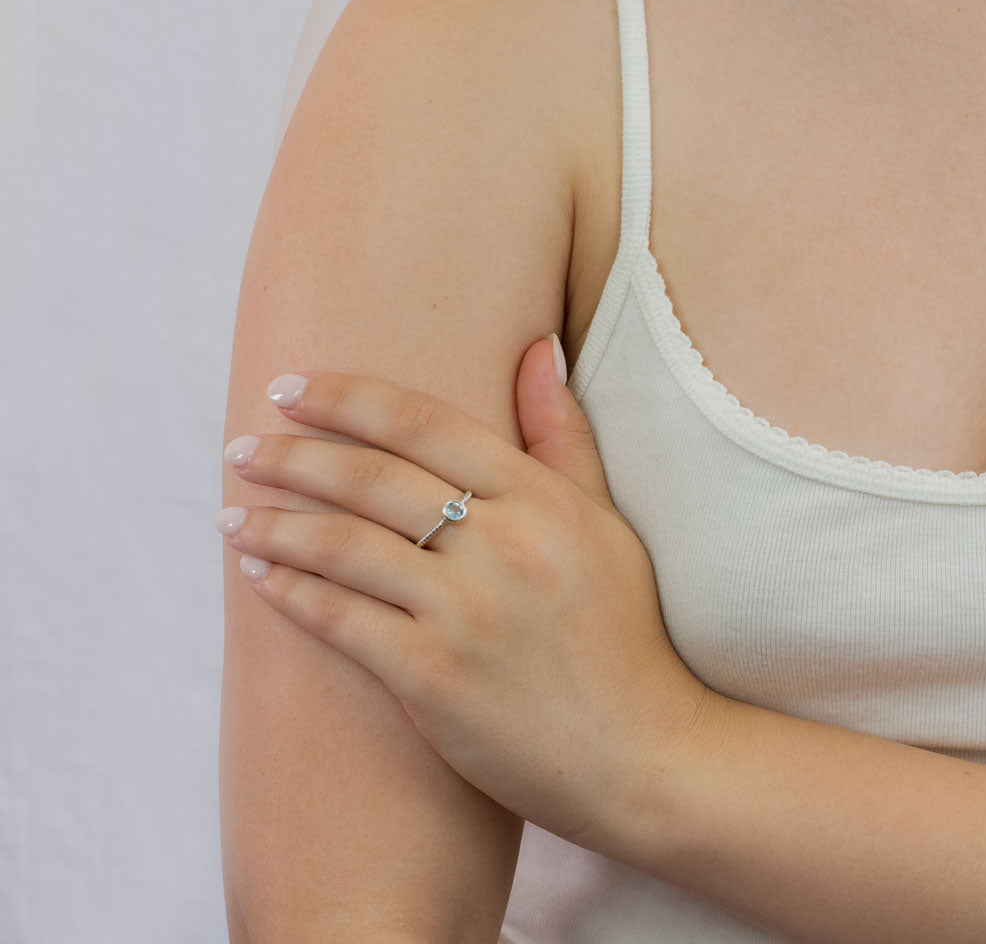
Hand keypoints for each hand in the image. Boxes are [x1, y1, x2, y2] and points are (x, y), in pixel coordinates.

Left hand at [217, 336, 711, 850]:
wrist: (642, 752)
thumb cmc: (624, 633)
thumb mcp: (606, 522)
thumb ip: (563, 435)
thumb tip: (537, 347)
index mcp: (540, 499)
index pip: (424, 425)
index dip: (348, 399)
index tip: (291, 389)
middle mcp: (501, 546)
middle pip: (370, 479)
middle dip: (292, 457)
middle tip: (240, 449)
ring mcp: (465, 614)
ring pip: (344, 547)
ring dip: (274, 524)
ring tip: (228, 512)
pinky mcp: (434, 679)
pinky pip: (342, 621)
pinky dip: (291, 592)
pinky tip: (258, 573)